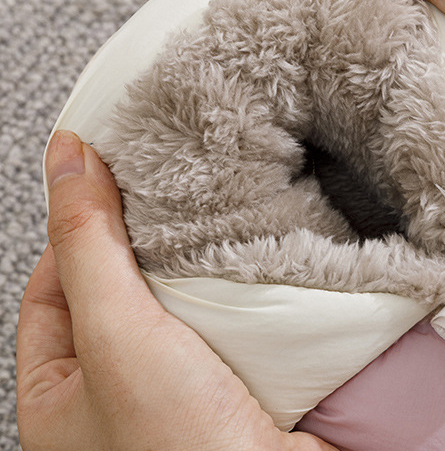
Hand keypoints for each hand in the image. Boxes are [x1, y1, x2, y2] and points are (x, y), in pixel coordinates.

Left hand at [17, 130, 337, 450]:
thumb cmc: (180, 448)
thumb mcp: (115, 334)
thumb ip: (88, 245)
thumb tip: (67, 156)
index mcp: (63, 396)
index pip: (53, 290)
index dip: (77, 230)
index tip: (110, 175)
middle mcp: (120, 395)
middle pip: (121, 291)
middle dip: (146, 241)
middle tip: (172, 186)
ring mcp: (183, 389)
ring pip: (183, 303)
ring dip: (202, 262)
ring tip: (219, 212)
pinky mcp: (241, 381)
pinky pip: (232, 317)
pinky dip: (242, 286)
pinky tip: (256, 258)